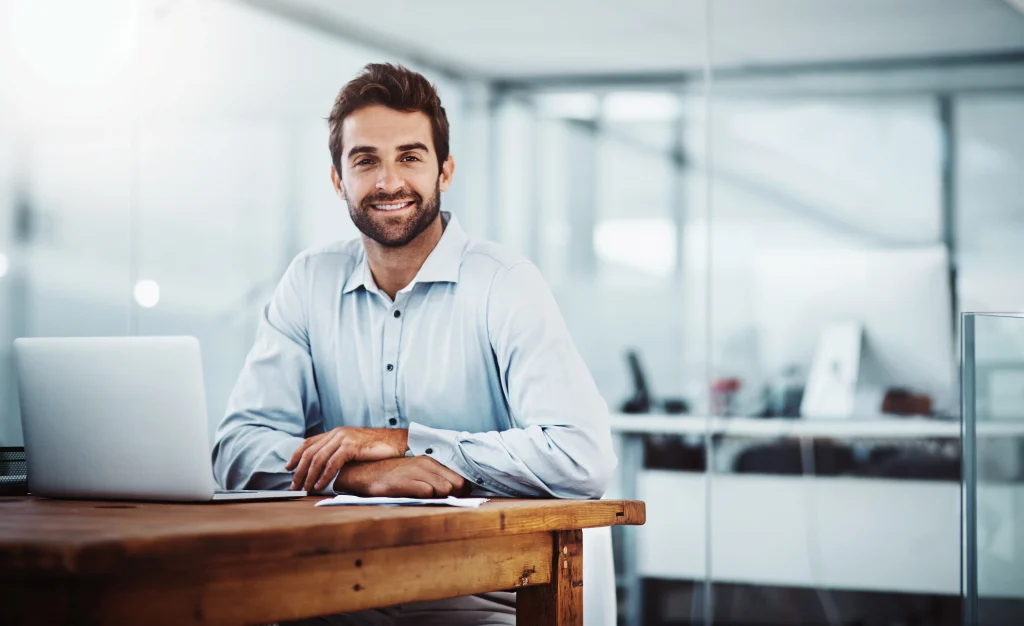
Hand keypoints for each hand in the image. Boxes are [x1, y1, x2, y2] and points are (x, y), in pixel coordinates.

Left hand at [286, 427, 408, 490]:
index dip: (296, 456)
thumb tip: (326, 467)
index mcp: (336, 432)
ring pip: (318, 458)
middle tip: (294, 486)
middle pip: (310, 452)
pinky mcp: (351, 446)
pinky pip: (332, 463)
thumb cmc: (378, 448)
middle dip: (299, 471)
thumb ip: (340, 451)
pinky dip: (323, 476)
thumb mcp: (354, 446)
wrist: (398, 442)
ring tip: (305, 489)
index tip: (288, 468)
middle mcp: (337, 433)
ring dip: (309, 476)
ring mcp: (343, 438)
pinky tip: (320, 485)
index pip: (309, 443)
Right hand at [334, 457, 470, 498]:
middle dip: (453, 495)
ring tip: (426, 500)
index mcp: (430, 461)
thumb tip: (454, 493)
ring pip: (444, 488)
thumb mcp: (415, 473)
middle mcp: (426, 464)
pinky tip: (416, 499)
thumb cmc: (392, 477)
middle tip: (441, 501)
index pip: (459, 478)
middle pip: (456, 484)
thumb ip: (433, 479)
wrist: (365, 474)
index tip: (455, 498)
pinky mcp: (405, 482)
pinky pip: (427, 492)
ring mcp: (416, 472)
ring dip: (439, 497)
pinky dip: (426, 499)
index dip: (460, 491)